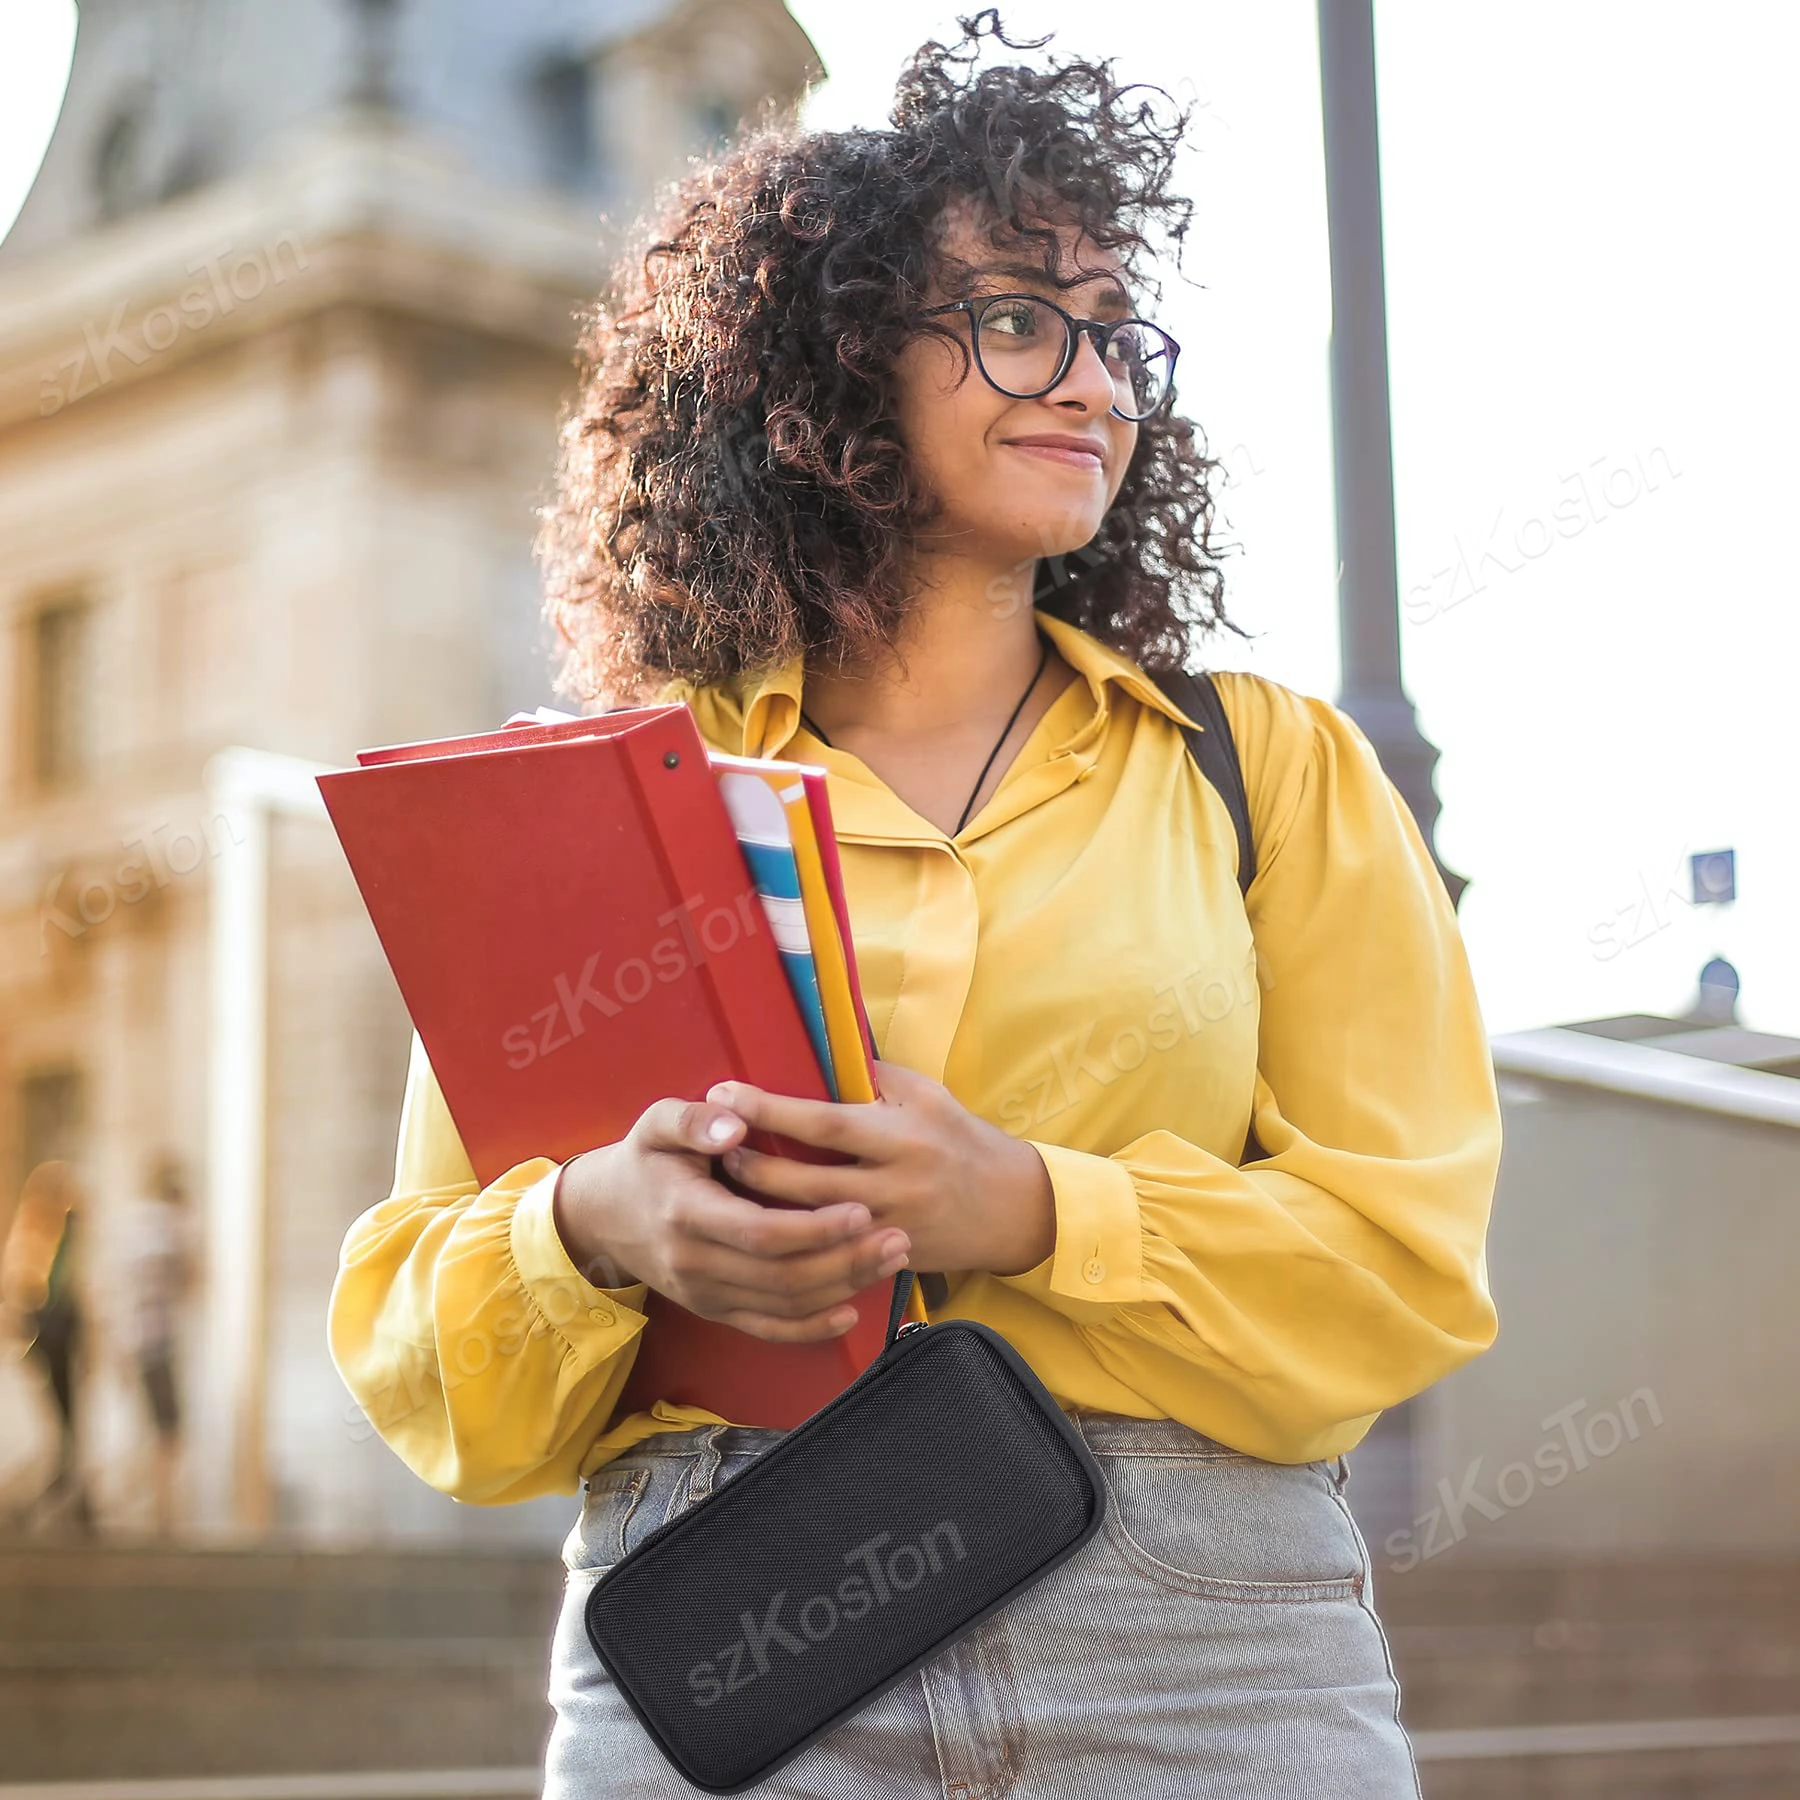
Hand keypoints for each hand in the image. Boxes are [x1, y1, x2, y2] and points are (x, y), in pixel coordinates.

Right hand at [552, 1098, 913, 1342]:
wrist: (604, 1215)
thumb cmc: (645, 1159)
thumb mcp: (656, 1123)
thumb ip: (693, 1119)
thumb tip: (735, 1123)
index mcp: (685, 1212)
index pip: (760, 1232)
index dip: (814, 1229)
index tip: (861, 1210)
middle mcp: (695, 1263)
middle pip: (782, 1276)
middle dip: (845, 1261)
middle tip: (898, 1238)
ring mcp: (705, 1294)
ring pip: (783, 1305)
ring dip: (842, 1287)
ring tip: (892, 1260)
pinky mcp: (714, 1310)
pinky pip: (767, 1329)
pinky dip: (811, 1328)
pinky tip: (850, 1311)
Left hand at [707, 1061, 1055, 1277]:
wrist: (1013, 1208)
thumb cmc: (962, 1139)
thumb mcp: (927, 1095)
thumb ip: (874, 1077)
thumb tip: (818, 1053)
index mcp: (902, 1134)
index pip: (824, 1122)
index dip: (770, 1109)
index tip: (725, 1093)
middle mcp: (895, 1183)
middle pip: (807, 1182)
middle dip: (752, 1164)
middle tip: (712, 1146)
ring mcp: (890, 1228)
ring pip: (810, 1225)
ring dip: (763, 1206)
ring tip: (726, 1184)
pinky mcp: (888, 1259)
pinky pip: (830, 1256)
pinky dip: (792, 1242)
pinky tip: (760, 1229)